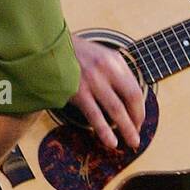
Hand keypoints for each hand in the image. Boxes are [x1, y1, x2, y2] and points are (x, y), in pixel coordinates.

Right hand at [69, 31, 144, 150]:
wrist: (49, 47)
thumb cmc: (75, 54)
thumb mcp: (100, 55)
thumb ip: (115, 73)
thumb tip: (128, 101)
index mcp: (114, 60)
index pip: (135, 88)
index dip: (140, 108)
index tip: (138, 121)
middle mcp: (106, 69)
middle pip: (131, 98)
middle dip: (137, 119)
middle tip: (137, 135)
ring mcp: (92, 81)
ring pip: (116, 109)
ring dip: (127, 128)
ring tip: (132, 142)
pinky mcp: (77, 92)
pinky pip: (94, 115)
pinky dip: (104, 130)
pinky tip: (111, 141)